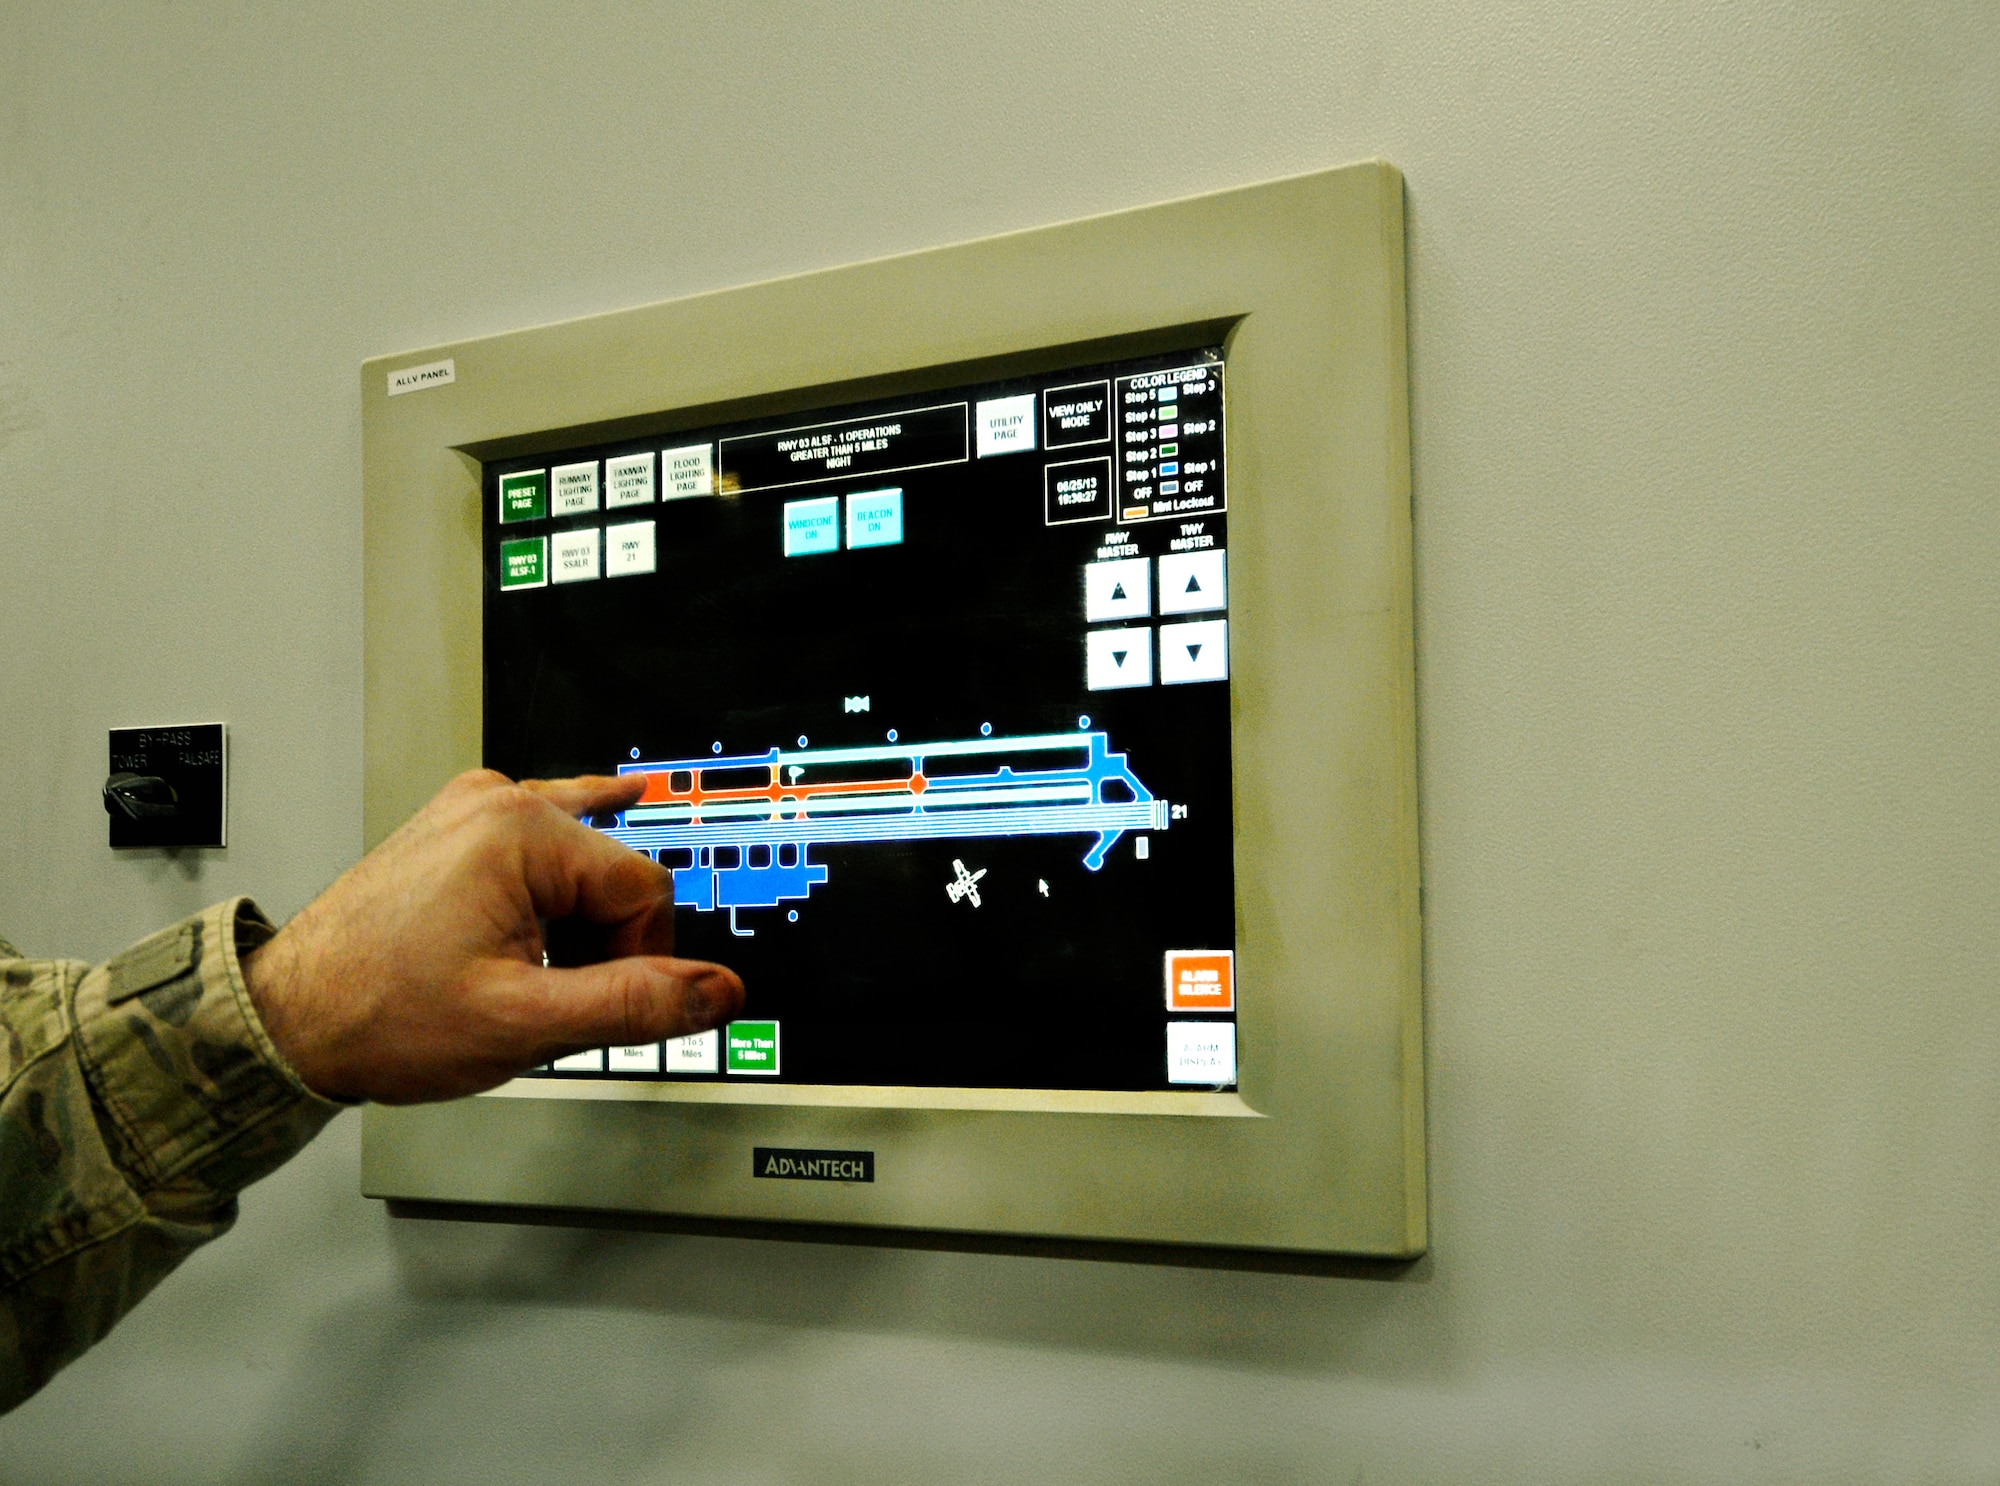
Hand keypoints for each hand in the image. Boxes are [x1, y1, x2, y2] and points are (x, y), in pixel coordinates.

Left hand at [241, 770, 742, 1103]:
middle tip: (559, 1000)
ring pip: (581, 857)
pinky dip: (571, 854)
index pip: (645, 890)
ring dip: (578, 921)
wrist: (286, 1020)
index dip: (641, 960)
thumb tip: (717, 990)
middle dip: (605, 943)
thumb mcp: (524, 1023)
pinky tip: (617, 801)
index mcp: (520, 833)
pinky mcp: (456, 828)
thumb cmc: (379, 1015)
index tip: (604, 1006)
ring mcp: (472, 811)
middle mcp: (498, 803)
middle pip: (614, 871)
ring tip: (538, 974)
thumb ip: (633, 1005)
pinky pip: (543, 830)